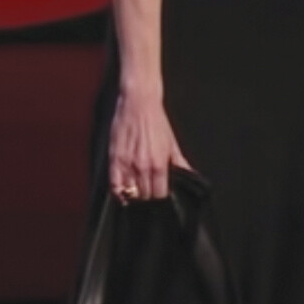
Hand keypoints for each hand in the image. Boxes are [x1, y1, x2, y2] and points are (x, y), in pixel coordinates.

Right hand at [107, 88, 193, 202]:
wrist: (139, 103)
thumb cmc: (156, 121)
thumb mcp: (172, 143)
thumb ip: (180, 163)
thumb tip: (189, 176)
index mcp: (159, 165)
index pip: (159, 195)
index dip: (160, 200)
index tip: (160, 199)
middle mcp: (143, 168)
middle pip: (144, 197)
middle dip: (148, 200)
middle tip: (149, 199)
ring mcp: (127, 165)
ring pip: (130, 193)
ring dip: (134, 197)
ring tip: (137, 197)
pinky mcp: (114, 159)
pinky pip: (114, 185)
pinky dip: (118, 193)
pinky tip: (122, 195)